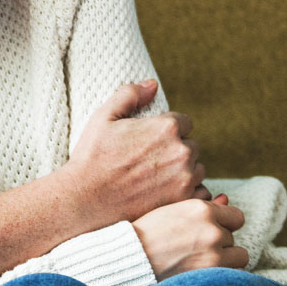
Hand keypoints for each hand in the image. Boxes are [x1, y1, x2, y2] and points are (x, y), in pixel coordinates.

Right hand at [63, 80, 203, 224]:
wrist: (87, 197)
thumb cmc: (92, 155)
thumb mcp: (103, 116)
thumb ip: (130, 95)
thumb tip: (152, 85)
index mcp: (165, 127)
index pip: (184, 122)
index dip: (167, 130)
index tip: (150, 140)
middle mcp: (181, 151)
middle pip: (191, 146)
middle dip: (175, 150)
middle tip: (149, 160)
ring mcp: (185, 178)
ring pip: (197, 169)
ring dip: (182, 171)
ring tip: (153, 177)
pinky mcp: (184, 201)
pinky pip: (199, 193)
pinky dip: (186, 192)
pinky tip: (163, 192)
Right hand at [133, 194, 248, 279]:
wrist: (133, 256)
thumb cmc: (147, 231)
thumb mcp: (172, 209)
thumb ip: (203, 205)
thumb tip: (226, 199)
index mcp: (200, 208)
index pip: (235, 216)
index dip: (225, 223)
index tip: (212, 228)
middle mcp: (211, 228)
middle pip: (232, 236)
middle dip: (218, 240)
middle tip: (195, 244)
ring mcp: (214, 251)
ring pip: (238, 254)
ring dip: (225, 256)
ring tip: (202, 257)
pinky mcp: (213, 272)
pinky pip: (234, 272)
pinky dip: (224, 271)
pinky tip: (204, 268)